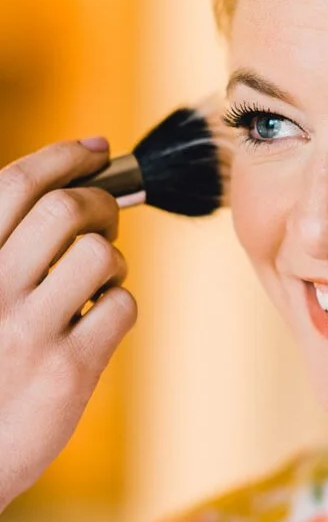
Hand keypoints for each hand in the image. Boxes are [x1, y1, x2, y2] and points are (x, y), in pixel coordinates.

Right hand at [0, 138, 137, 511]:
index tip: (95, 149)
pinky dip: (120, 307)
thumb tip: (69, 188)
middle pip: (66, 209)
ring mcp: (28, 331)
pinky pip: (121, 307)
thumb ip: (4, 250)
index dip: (63, 157)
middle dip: (101, 204)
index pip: (14, 184)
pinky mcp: (67, 371)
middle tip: (104, 224)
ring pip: (99, 254)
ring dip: (111, 260)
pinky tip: (97, 324)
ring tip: (96, 284)